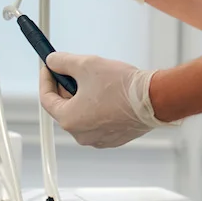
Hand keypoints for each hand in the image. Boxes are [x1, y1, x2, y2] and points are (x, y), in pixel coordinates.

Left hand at [38, 51, 172, 147]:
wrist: (154, 99)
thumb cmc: (123, 87)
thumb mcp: (86, 65)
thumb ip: (63, 62)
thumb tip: (53, 61)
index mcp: (69, 119)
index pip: (46, 99)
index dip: (46, 79)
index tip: (50, 68)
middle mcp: (81, 134)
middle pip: (64, 108)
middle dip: (66, 88)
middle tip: (73, 72)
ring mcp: (98, 139)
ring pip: (82, 115)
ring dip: (83, 98)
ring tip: (96, 82)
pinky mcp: (114, 139)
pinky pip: (98, 122)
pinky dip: (98, 109)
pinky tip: (109, 95)